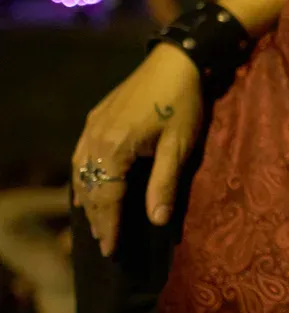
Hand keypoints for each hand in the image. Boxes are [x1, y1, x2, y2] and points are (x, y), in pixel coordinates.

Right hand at [71, 44, 202, 255]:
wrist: (176, 61)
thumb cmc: (183, 103)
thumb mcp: (179, 146)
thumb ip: (165, 183)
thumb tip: (157, 221)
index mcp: (115, 148)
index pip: (107, 197)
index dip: (110, 225)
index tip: (111, 250)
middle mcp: (95, 138)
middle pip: (90, 187)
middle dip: (97, 217)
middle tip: (105, 243)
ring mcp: (92, 126)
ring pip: (80, 171)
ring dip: (88, 198)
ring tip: (97, 223)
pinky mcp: (96, 117)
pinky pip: (80, 154)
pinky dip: (82, 176)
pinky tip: (87, 186)